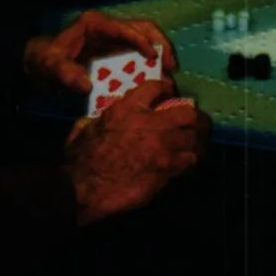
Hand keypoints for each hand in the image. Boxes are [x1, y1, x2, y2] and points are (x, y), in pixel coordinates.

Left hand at [25, 8, 178, 100]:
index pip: (124, 28)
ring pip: (146, 38)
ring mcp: (116, 37)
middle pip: (143, 28)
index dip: (141, 41)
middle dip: (161, 44)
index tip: (154, 57)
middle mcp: (109, 27)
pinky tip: (158, 78)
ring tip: (170, 73)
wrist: (42, 61)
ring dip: (160, 53)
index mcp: (95, 24)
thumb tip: (86, 85)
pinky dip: (151, 63)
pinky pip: (140, 53)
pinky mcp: (118, 50)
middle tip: (171, 66)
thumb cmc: (46, 60)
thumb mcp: (50, 66)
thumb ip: (65, 74)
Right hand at [64, 79, 206, 224]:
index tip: (170, 95)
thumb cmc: (79, 159)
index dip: (167, 89)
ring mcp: (161, 146)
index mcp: (127, 108)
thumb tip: (101, 119)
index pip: (157, 87)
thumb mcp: (85, 127)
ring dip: (196, 140)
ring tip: (195, 143)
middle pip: (188, 111)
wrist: (83, 189)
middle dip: (193, 116)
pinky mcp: (166, 169)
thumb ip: (100, 118)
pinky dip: (189, 160)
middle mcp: (150, 122)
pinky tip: (186, 163)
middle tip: (194, 122)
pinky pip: (189, 160)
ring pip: (194, 136)